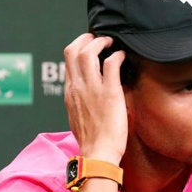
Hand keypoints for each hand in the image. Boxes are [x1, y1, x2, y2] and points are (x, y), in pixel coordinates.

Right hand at [63, 33, 127, 165]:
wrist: (98, 154)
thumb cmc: (92, 141)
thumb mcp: (78, 117)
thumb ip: (80, 102)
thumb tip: (86, 96)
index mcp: (70, 93)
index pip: (67, 62)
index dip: (78, 48)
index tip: (88, 47)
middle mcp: (77, 87)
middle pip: (73, 50)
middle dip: (86, 39)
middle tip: (98, 38)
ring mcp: (92, 89)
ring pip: (89, 52)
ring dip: (100, 42)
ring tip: (111, 43)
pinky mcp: (110, 93)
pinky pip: (111, 64)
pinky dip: (117, 55)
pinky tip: (123, 57)